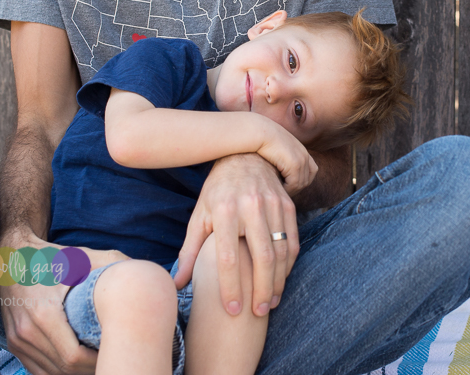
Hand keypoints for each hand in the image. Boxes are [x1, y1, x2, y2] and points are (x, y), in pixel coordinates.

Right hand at [0, 230, 128, 374]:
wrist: (13, 256)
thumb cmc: (52, 256)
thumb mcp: (83, 257)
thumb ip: (114, 264)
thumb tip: (145, 276)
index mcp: (44, 313)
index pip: (73, 357)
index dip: (97, 362)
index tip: (116, 354)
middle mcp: (27, 331)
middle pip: (62, 369)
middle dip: (90, 369)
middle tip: (113, 360)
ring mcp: (18, 339)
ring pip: (49, 373)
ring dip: (74, 373)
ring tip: (99, 362)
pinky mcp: (14, 342)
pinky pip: (37, 368)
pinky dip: (58, 370)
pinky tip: (78, 363)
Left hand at [174, 154, 299, 317]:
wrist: (244, 156)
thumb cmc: (217, 192)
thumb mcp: (199, 216)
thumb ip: (189, 251)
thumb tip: (176, 285)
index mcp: (225, 211)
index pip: (229, 258)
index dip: (231, 287)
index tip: (232, 310)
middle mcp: (251, 207)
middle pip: (262, 259)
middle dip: (261, 290)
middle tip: (257, 313)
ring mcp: (273, 205)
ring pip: (281, 252)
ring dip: (278, 282)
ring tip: (269, 303)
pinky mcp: (288, 205)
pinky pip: (293, 241)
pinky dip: (289, 265)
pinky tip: (280, 280)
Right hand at [256, 120, 317, 195]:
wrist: (258, 131)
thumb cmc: (260, 141)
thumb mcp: (275, 151)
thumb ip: (281, 160)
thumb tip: (277, 172)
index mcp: (302, 150)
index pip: (312, 171)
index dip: (302, 180)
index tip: (289, 185)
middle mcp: (305, 155)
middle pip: (307, 179)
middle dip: (296, 188)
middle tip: (283, 193)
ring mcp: (301, 159)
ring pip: (301, 184)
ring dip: (290, 190)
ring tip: (279, 193)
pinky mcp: (295, 164)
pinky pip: (294, 184)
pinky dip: (287, 189)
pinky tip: (277, 190)